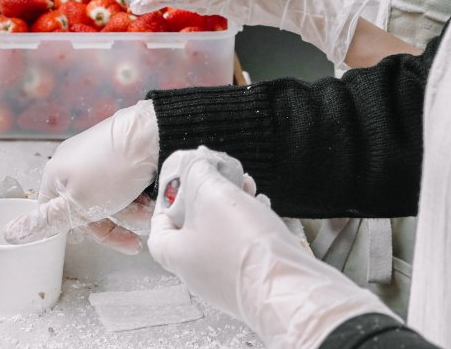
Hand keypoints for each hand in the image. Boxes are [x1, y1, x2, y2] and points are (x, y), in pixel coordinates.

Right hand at [4, 100, 158, 253]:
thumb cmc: (112, 169)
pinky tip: (148, 195)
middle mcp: (71, 162)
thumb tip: (9, 234)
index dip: (85, 230)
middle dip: (115, 221)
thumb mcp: (77, 204)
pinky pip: (122, 180)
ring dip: (130, 210)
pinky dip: (136, 193)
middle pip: (87, 206)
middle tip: (137, 228)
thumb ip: (45, 221)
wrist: (152, 136)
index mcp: (55, 174)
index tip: (110, 238)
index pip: (58, 214)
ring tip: (147, 210)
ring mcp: (95, 154)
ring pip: (109, 195)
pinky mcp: (116, 149)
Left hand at [132, 0, 368, 66]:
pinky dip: (200, 2)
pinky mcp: (245, 9)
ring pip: (198, 4)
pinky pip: (214, 6)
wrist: (309, 6)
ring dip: (179, 1)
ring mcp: (233, 8)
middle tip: (140, 1)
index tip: (136, 4)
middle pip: (185, 1)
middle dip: (162, 0)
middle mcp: (221, 2)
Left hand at [148, 147, 394, 348]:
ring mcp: (225, 280)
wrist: (291, 289)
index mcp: (177, 255)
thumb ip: (198, 172)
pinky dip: (250, 223)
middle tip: (219, 176)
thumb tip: (195, 161)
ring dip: (232, 205)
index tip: (179, 184)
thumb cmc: (244, 247)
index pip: (158, 227)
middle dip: (208, 195)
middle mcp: (197, 272)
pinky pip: (244, 246)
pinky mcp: (252, 281)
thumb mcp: (212, 193)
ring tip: (246, 185)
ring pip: (222, 233)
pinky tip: (263, 206)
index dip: (166, 201)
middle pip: (193, 225)